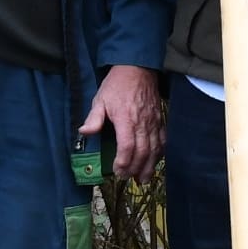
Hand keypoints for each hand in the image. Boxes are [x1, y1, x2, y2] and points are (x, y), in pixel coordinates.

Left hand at [78, 64, 162, 180]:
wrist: (138, 68)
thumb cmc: (117, 84)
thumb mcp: (100, 99)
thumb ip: (94, 118)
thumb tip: (84, 133)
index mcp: (126, 119)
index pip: (127, 147)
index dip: (123, 163)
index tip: (117, 171)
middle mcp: (142, 123)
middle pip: (142, 152)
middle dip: (135, 169)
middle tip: (127, 178)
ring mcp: (153, 122)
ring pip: (155, 150)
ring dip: (149, 166)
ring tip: (143, 179)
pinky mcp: (160, 120)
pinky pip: (163, 141)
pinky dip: (160, 155)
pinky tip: (154, 163)